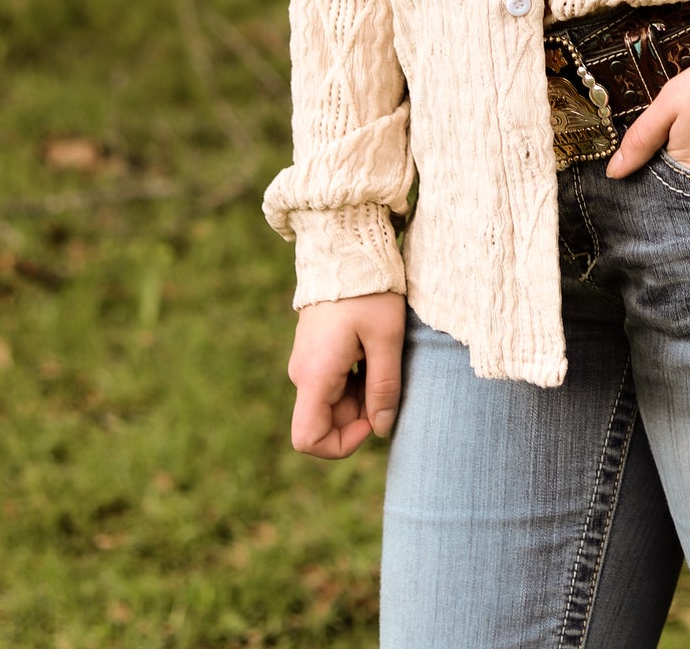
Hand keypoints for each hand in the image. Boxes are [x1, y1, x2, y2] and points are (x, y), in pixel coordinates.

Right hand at [288, 292, 405, 458]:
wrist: (345, 246)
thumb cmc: (369, 290)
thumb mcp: (386, 338)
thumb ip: (384, 387)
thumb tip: (382, 429)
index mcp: (315, 375)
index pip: (308, 439)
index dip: (342, 444)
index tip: (373, 418)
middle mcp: (302, 373)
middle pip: (326, 420)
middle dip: (361, 414)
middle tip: (387, 377)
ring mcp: (306, 361)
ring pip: (332, 402)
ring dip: (361, 394)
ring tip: (381, 358)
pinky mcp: (313, 350)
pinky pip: (332, 382)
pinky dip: (355, 379)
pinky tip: (373, 352)